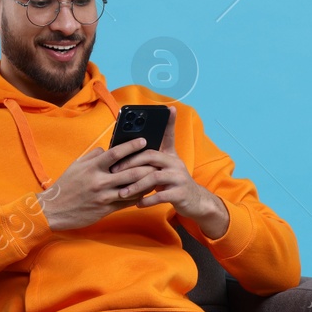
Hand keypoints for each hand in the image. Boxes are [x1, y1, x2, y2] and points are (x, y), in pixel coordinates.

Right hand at [36, 137, 153, 230]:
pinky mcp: (106, 209)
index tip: (144, 140)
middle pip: (129, 172)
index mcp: (92, 167)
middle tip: (158, 160)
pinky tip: (146, 191)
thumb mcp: (76, 166)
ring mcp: (104, 196)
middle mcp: (99, 181)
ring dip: (146, 182)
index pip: (115, 153)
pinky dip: (138, 196)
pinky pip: (127, 202)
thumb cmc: (66, 186)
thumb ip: (93, 156)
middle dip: (146, 166)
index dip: (131, 146)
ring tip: (156, 176)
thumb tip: (108, 149)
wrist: (54, 210)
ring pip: (132, 188)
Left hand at [109, 105, 229, 237]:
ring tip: (123, 193)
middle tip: (115, 171)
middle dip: (131, 162)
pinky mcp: (180, 194)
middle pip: (151, 156)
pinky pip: (160, 196)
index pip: (169, 135)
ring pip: (154, 177)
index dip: (169, 121)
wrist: (196, 202)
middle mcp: (176, 163)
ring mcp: (179, 178)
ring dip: (136, 185)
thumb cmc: (175, 183)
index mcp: (171, 155)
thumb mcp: (167, 168)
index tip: (168, 107)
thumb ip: (153, 160)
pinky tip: (138, 204)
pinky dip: (147, 200)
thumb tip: (128, 153)